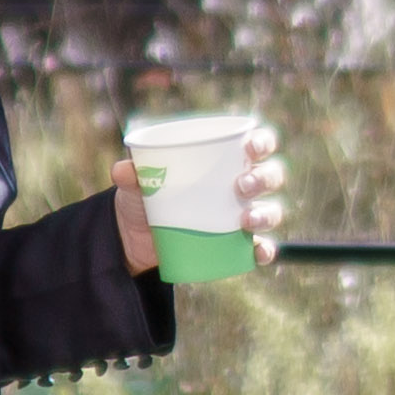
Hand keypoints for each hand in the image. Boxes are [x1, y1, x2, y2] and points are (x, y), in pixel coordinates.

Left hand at [117, 140, 297, 275]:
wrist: (136, 237)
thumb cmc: (146, 196)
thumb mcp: (137, 184)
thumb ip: (132, 174)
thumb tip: (123, 170)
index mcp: (226, 159)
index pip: (257, 144)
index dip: (263, 142)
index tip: (250, 147)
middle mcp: (242, 185)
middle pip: (271, 175)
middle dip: (264, 178)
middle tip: (241, 185)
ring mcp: (243, 215)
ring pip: (272, 210)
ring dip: (266, 213)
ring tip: (245, 219)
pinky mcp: (238, 245)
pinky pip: (262, 248)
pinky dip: (265, 250)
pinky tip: (258, 251)